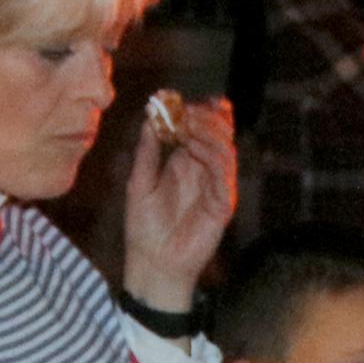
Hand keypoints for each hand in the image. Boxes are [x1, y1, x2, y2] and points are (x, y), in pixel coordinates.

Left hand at [120, 95, 237, 307]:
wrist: (151, 264)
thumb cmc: (144, 227)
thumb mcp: (138, 182)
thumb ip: (147, 151)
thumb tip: (149, 117)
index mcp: (185, 163)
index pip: (198, 129)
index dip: (194, 111)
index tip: (176, 99)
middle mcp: (203, 171)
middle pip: (216, 134)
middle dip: (204, 117)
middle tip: (187, 108)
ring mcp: (215, 187)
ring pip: (224, 149)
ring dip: (209, 132)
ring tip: (190, 122)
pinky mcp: (222, 204)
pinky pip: (225, 174)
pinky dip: (214, 155)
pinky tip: (197, 145)